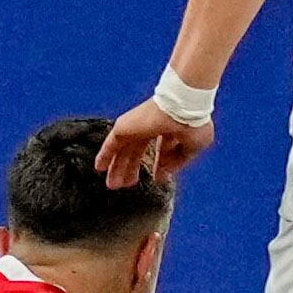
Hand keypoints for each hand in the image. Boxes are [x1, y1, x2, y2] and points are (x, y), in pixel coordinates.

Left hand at [95, 100, 216, 188]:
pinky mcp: (123, 128)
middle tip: (125, 184)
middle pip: (136, 151)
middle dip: (131, 168)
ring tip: (113, 184)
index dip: (159, 163)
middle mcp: (150, 126)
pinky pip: (110, 145)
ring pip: (123, 151)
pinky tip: (100, 168)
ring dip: (117, 168)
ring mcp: (135, 126)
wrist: (183, 108)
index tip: (157, 177)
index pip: (161, 148)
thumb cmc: (193, 122)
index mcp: (169, 127)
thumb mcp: (191, 147)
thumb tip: (163, 175)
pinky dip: (104, 156)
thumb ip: (177, 161)